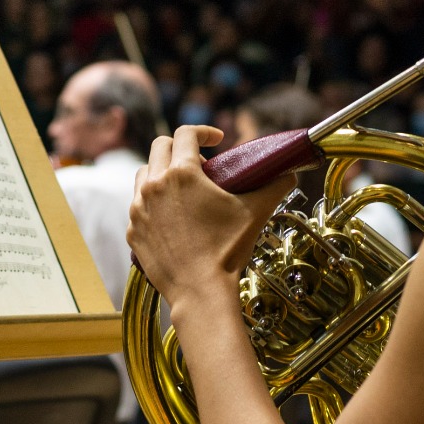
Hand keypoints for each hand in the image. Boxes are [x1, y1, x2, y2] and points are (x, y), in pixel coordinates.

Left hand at [128, 125, 295, 314]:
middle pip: (160, 147)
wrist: (200, 292)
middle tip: (202, 164)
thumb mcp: (255, 212)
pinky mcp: (132, 230)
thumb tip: (290, 173)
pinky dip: (152, 202)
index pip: (185, 133)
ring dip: (161, 172)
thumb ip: (275, 186)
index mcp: (181, 173)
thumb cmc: (227, 250)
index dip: (203, 131)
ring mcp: (138, 208)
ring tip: (183, 187)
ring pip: (144, 174)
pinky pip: (138, 205)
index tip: (216, 139)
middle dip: (180, 147)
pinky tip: (170, 216)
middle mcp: (153, 185)